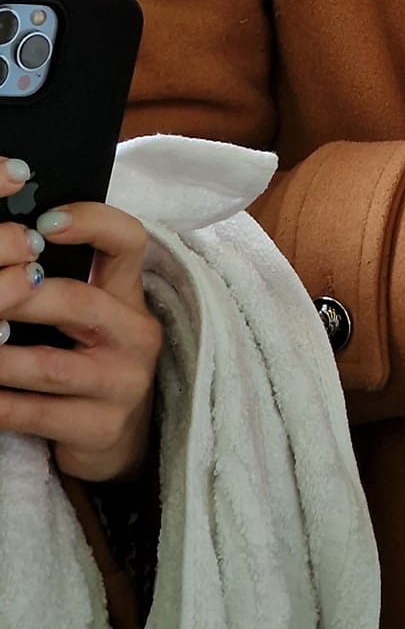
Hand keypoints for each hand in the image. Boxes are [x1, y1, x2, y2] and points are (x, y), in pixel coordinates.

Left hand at [0, 158, 161, 481]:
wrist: (122, 437)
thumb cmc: (94, 361)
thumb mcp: (95, 319)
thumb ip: (68, 285)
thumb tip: (13, 258)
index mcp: (130, 296)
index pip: (128, 241)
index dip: (91, 222)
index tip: (45, 223)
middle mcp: (135, 335)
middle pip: (79, 303)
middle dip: (23, 298)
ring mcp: (122, 384)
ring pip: (51, 366)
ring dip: (2, 358)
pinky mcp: (102, 428)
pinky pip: (37, 414)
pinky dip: (1, 404)